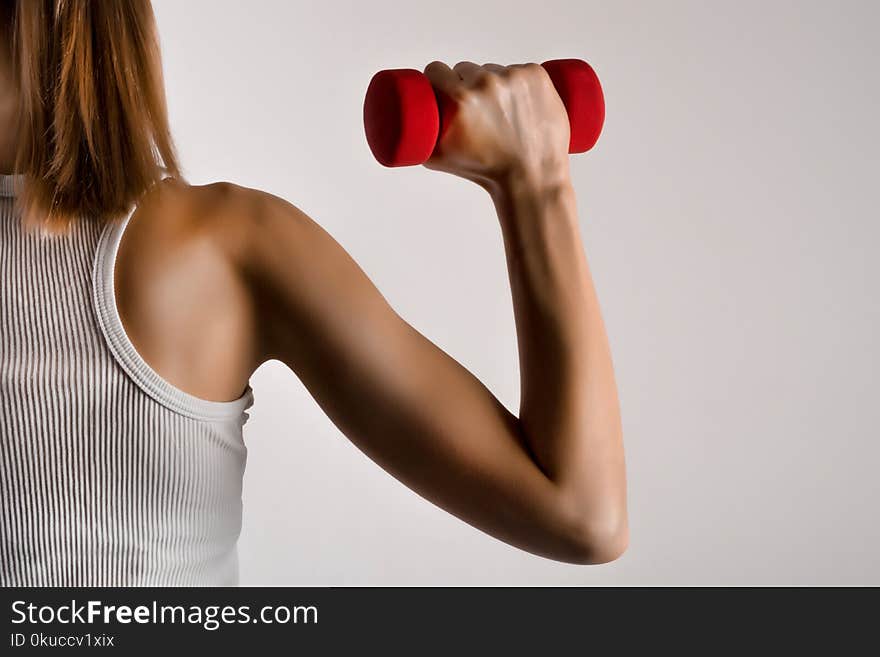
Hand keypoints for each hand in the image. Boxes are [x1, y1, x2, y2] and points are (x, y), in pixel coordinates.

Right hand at [422, 61, 571, 192]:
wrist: (531, 178)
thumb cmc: (487, 172)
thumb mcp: (440, 160)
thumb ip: (416, 141)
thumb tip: (399, 129)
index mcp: (459, 101)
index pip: (437, 70)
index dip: (437, 78)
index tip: (442, 88)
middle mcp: (486, 84)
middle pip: (466, 69)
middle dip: (467, 85)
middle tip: (475, 110)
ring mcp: (514, 78)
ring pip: (494, 70)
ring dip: (494, 84)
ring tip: (501, 112)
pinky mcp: (536, 75)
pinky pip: (520, 69)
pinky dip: (520, 82)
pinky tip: (521, 101)